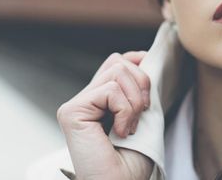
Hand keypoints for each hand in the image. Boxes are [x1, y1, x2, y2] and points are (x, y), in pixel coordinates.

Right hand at [57, 51, 152, 179]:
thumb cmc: (132, 163)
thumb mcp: (141, 116)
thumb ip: (136, 88)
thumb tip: (142, 58)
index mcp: (100, 101)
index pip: (116, 61)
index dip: (136, 62)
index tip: (150, 80)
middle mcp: (85, 100)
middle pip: (118, 62)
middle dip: (141, 83)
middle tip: (142, 113)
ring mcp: (76, 105)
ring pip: (116, 70)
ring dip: (134, 101)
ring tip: (130, 127)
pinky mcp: (72, 111)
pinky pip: (110, 90)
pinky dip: (124, 111)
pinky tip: (120, 132)